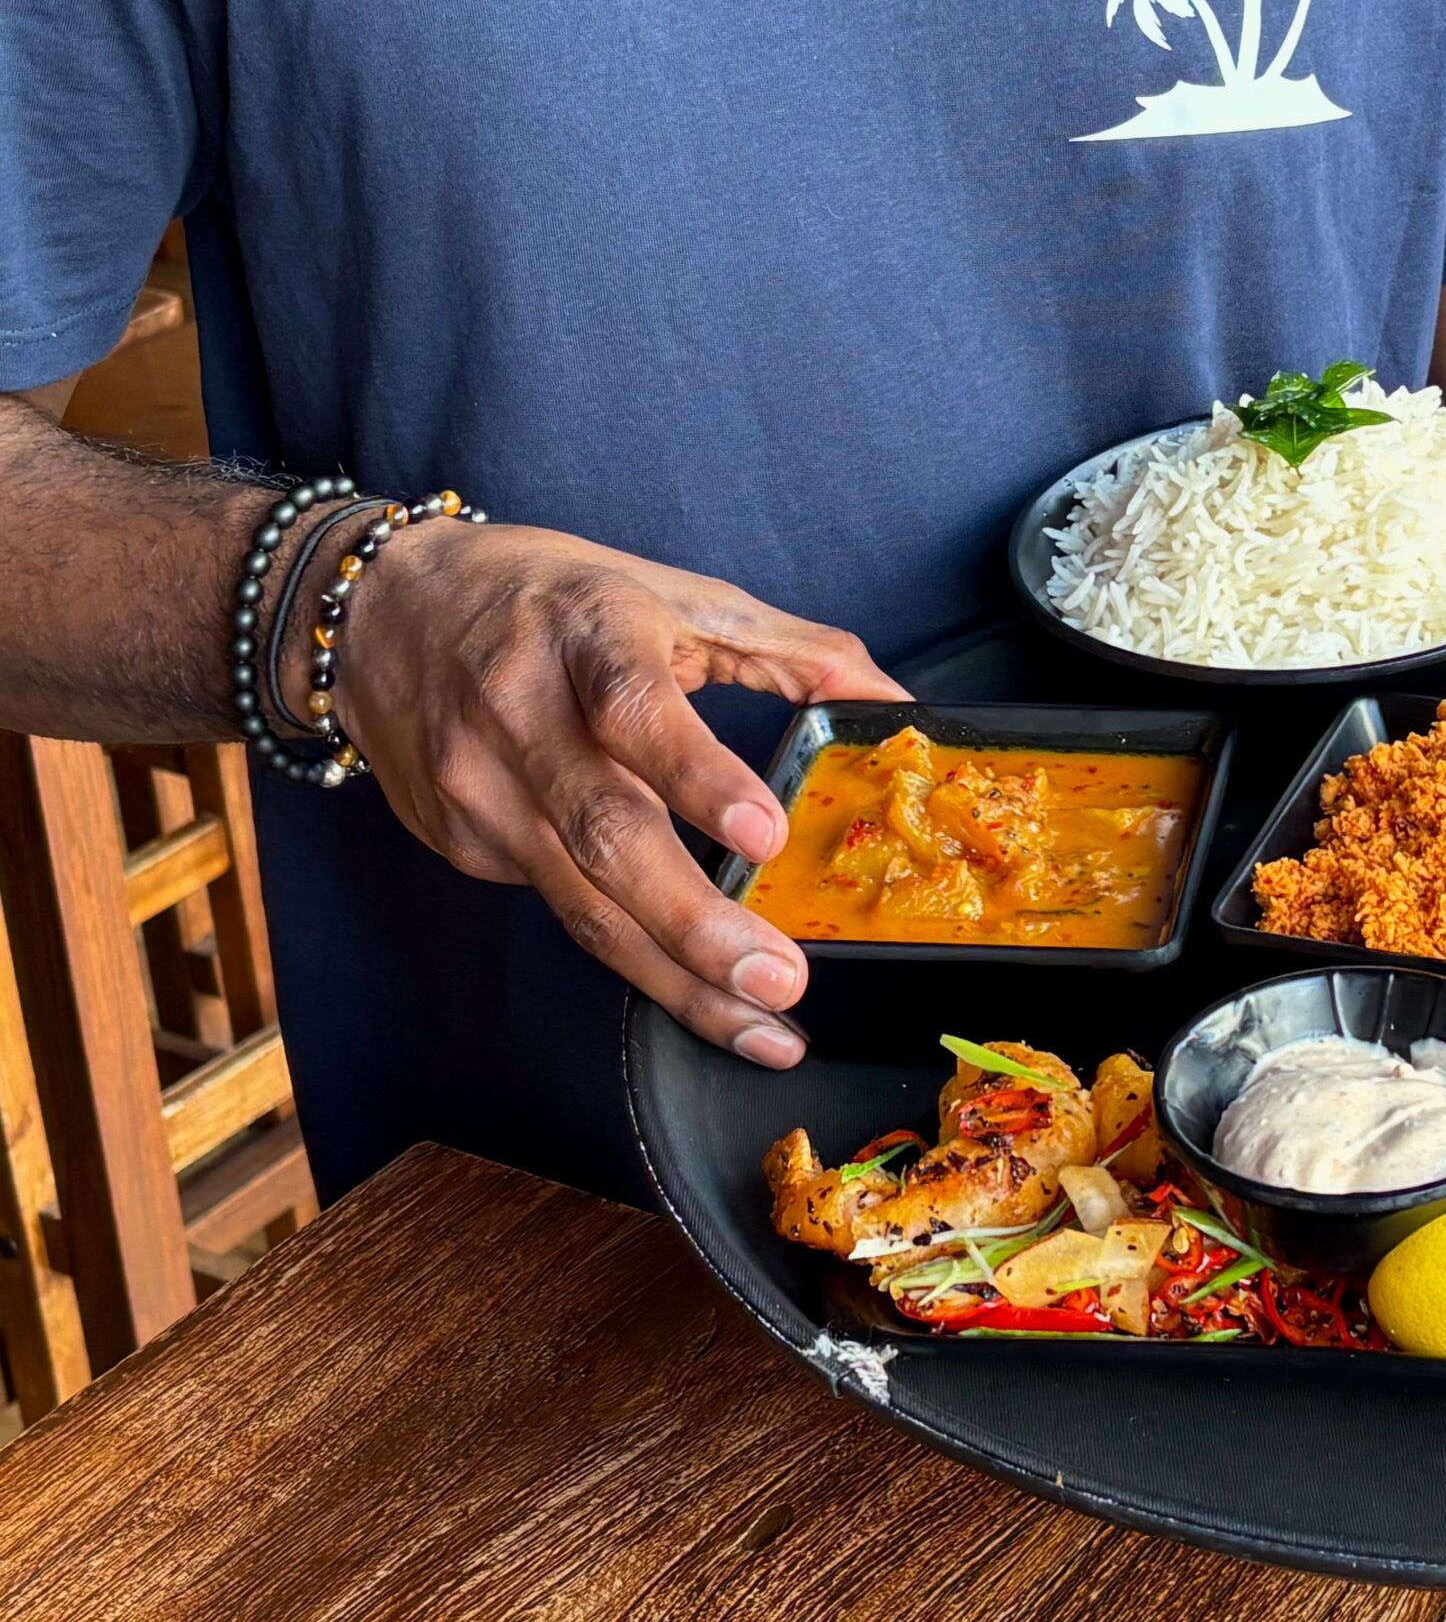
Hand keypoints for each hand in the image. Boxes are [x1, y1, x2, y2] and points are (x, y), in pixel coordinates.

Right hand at [329, 519, 905, 1065]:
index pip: (637, 711)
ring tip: (762, 1027)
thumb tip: (893, 703)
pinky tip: (694, 992)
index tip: (762, 834)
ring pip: (581, 904)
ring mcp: (482, 789)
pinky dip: (634, 958)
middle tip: (781, 981)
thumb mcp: (672, 594)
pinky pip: (559, 909)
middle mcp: (521, 715)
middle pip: (606, 834)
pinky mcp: (464, 843)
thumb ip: (789, 650)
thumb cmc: (551, 598)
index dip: (698, 776)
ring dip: (676, 981)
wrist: (376, 612)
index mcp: (589, 635)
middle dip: (697, 924)